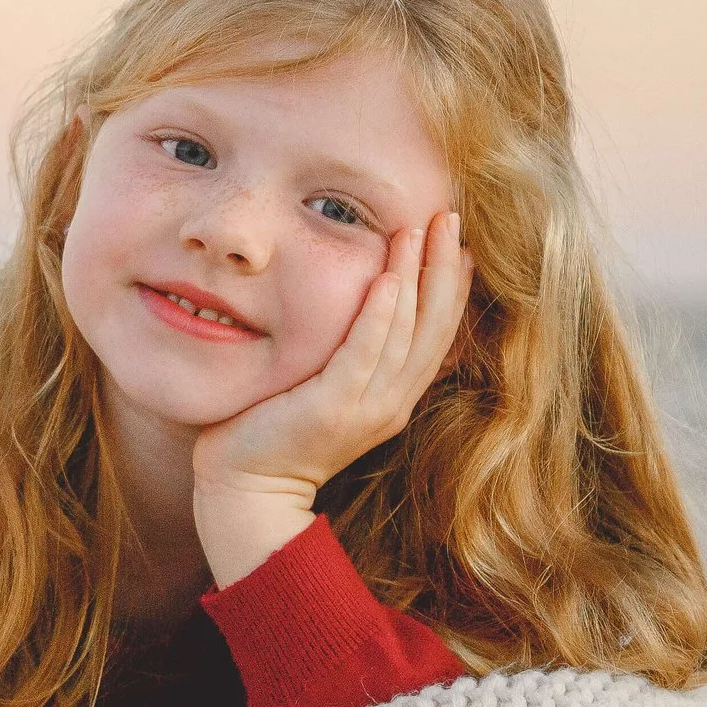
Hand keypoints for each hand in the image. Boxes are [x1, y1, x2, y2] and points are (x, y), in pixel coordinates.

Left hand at [192, 212, 473, 586]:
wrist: (247, 490)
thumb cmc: (271, 433)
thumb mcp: (323, 390)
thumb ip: (346, 357)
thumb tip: (357, 309)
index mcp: (393, 397)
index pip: (436, 331)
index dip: (452, 284)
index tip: (459, 240)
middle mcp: (391, 402)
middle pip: (434, 325)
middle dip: (445, 267)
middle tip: (449, 216)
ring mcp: (366, 407)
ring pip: (407, 331)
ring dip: (417, 275)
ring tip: (421, 228)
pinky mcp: (333, 407)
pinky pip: (366, 353)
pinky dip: (381, 315)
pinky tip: (391, 278)